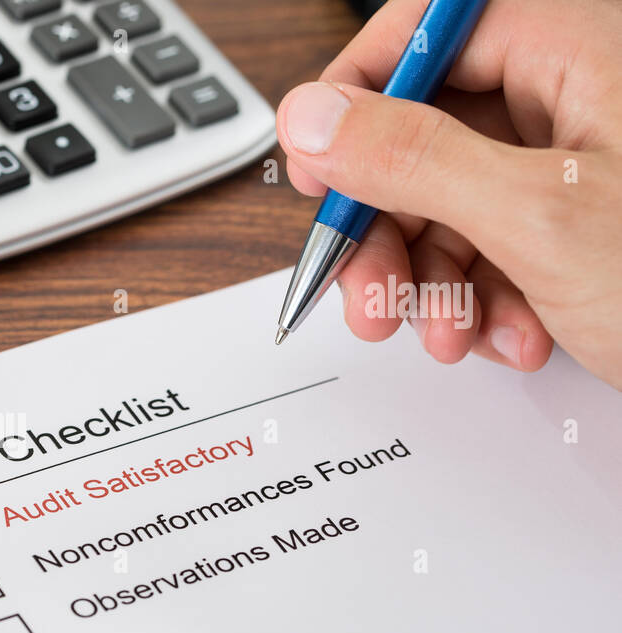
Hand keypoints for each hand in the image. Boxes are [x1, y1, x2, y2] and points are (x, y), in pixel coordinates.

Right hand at [276, 0, 621, 389]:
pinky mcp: (584, 223)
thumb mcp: (539, 220)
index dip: (355, 100)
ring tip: (450, 333)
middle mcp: (581, 95)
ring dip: (434, 281)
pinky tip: (508, 334)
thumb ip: (412, 159)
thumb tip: (312, 119)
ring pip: (452, 201)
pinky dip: (483, 298)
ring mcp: (583, 163)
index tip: (316, 165)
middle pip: (427, 134)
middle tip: (367, 290)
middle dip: (389, 227)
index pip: (427, 34)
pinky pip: (494, 244)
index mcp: (582, 48)